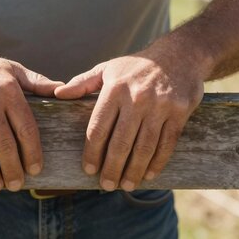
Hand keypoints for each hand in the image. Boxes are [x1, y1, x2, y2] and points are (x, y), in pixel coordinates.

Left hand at [54, 47, 203, 191]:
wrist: (180, 54)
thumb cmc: (137, 65)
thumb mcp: (108, 68)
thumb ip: (82, 83)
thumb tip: (57, 94)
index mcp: (115, 89)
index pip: (99, 127)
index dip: (92, 152)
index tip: (89, 169)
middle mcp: (137, 98)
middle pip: (121, 142)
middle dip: (112, 167)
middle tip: (106, 185)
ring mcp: (160, 106)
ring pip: (144, 147)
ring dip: (134, 170)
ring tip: (126, 185)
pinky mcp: (179, 112)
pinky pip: (166, 143)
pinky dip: (157, 162)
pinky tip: (149, 174)